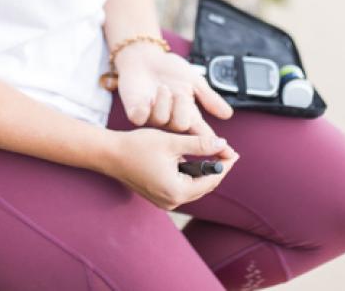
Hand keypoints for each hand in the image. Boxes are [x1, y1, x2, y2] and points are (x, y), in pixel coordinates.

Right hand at [106, 127, 239, 209]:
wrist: (110, 155)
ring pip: (194, 186)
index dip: (224, 164)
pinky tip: (192, 159)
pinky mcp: (159, 196)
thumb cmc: (138, 146)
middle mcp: (172, 201)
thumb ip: (199, 144)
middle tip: (225, 150)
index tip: (234, 151)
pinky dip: (190, 173)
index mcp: (177, 190)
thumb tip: (223, 144)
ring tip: (212, 151)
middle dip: (216, 167)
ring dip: (203, 170)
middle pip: (204, 185)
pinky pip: (182, 186)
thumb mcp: (171, 142)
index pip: (211, 180)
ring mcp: (165, 201)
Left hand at [116, 45, 233, 141]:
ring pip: (162, 119)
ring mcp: (152, 118)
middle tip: (178, 91)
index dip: (214, 144)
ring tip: (162, 87)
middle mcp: (171, 120)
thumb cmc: (169, 69)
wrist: (145, 56)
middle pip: (182, 125)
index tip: (228, 152)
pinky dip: (145, 107)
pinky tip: (146, 98)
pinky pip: (140, 118)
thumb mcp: (194, 81)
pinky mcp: (135, 113)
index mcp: (187, 114)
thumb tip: (228, 115)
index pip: (202, 135)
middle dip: (182, 105)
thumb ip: (209, 97)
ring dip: (164, 98)